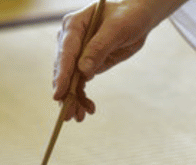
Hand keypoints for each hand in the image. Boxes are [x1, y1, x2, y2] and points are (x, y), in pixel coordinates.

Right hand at [53, 0, 183, 120]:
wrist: (136, 19)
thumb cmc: (128, 16)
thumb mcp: (117, 29)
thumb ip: (99, 47)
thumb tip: (83, 71)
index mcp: (74, 25)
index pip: (66, 52)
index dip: (62, 74)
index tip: (59, 93)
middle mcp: (70, 39)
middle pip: (63, 69)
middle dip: (66, 93)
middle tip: (68, 114)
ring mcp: (76, 53)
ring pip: (69, 80)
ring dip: (73, 99)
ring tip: (79, 117)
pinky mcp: (84, 64)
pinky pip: (79, 83)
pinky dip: (82, 97)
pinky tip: (88, 108)